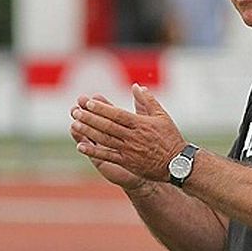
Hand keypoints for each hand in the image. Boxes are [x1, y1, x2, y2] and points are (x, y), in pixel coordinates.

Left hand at [71, 84, 187, 182]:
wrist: (177, 164)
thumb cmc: (170, 138)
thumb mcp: (162, 116)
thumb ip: (147, 100)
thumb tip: (136, 86)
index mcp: (141, 124)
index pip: (117, 114)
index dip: (102, 109)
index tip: (89, 103)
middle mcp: (133, 137)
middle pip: (107, 126)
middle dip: (90, 118)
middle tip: (76, 111)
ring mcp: (128, 150)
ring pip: (105, 140)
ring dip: (88, 132)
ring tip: (74, 125)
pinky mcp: (127, 162)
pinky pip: (107, 156)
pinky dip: (93, 151)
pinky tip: (81, 146)